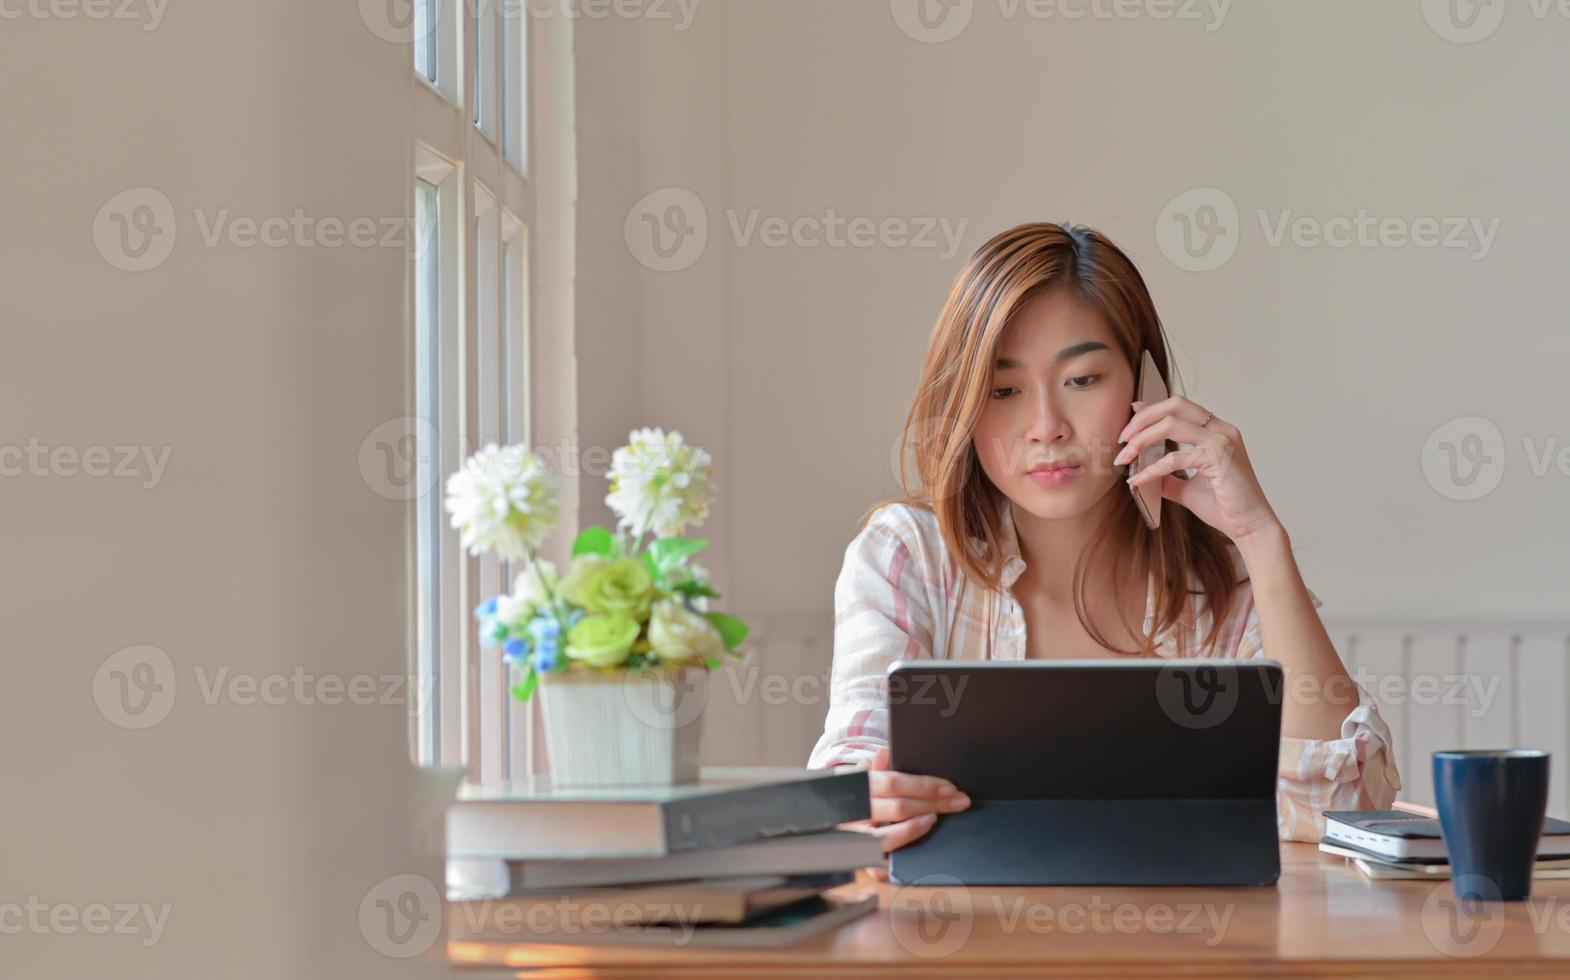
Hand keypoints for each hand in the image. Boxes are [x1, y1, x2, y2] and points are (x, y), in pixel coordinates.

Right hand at [838, 746, 970, 880]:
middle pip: (898, 808)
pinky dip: (900, 849)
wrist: (829, 820)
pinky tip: (916, 839)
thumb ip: (877, 767)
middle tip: (958, 802)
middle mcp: (854, 813)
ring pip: (888, 834)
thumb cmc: (856, 798)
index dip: (924, 785)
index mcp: (858, 787)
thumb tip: (886, 751)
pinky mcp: (858, 859)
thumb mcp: (863, 779)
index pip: (894, 783)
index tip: (949, 787)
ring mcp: (855, 838)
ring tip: (936, 817)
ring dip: (917, 826)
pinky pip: (881, 859)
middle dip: (933, 804)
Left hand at [1113, 396, 1282, 542]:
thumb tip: (1140, 472)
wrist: (1249, 527)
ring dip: (1142, 439)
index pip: (1180, 406)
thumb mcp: (1187, 488)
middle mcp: (1221, 429)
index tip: (1129, 417)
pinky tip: (1138, 479)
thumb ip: (1167, 476)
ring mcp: (1222, 440)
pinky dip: (1152, 468)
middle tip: (1123, 438)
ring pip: (1171, 424)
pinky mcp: (1219, 457)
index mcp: (1216, 430)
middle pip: (1175, 405)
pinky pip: (1175, 457)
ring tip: (1125, 456)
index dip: (1152, 408)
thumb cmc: (1224, 506)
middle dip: (1143, 418)